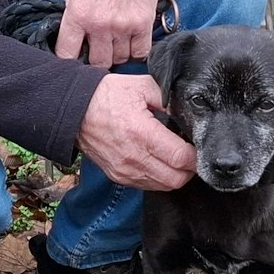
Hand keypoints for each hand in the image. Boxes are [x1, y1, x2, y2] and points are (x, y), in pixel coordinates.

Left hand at [55, 0, 170, 67]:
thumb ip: (72, 12)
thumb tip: (72, 34)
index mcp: (77, 13)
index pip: (66, 54)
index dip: (68, 59)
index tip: (74, 57)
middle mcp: (99, 24)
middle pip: (97, 62)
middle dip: (96, 58)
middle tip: (98, 49)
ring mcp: (123, 25)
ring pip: (119, 59)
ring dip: (117, 53)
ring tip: (116, 40)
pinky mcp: (143, 23)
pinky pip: (140, 53)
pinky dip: (136, 51)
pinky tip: (132, 41)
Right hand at [75, 73, 192, 190]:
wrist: (73, 111)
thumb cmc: (106, 96)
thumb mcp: (142, 86)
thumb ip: (168, 98)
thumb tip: (187, 112)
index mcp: (142, 134)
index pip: (181, 158)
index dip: (196, 155)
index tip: (199, 145)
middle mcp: (134, 158)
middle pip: (176, 179)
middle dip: (190, 168)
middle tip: (191, 153)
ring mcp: (125, 171)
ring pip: (164, 186)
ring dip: (175, 175)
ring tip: (176, 157)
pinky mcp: (118, 177)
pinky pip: (148, 186)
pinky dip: (159, 178)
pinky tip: (160, 161)